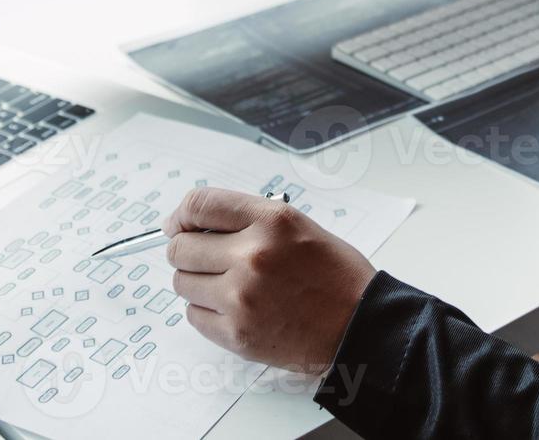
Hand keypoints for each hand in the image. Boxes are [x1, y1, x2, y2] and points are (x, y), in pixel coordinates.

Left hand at [164, 187, 375, 374]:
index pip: (199, 205)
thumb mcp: (297, 224)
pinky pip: (194, 316)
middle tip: (204, 257)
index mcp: (270, 221)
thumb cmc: (334, 275)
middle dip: (187, 250)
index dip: (181, 214)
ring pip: (182, 283)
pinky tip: (232, 307)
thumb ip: (248, 218)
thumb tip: (195, 222)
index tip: (179, 224)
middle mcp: (252, 256)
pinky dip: (206, 311)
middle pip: (180, 247)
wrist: (360, 324)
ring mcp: (241, 298)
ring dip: (196, 281)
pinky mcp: (237, 334)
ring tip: (225, 284)